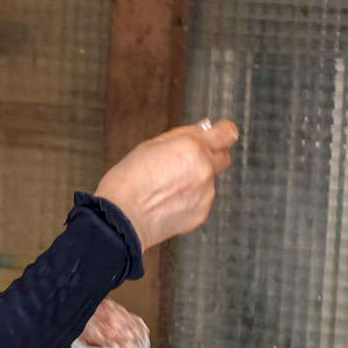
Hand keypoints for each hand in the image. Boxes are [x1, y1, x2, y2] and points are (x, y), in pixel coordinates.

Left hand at [77, 299, 149, 347]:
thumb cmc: (84, 318)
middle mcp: (122, 329)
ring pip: (140, 335)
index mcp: (112, 338)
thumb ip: (93, 347)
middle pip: (136, 347)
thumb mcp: (85, 338)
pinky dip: (142, 329)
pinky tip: (144, 333)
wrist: (85, 302)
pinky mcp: (124, 312)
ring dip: (143, 346)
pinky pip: (138, 321)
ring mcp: (125, 320)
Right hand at [95, 118, 236, 250]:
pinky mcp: (201, 212)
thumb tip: (203, 129)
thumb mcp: (151, 146)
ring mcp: (205, 193)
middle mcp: (204, 168)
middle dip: (211, 156)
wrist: (121, 218)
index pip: (226, 133)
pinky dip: (189, 199)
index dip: (223, 132)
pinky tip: (167, 202)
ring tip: (166, 187)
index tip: (220, 134)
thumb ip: (181, 137)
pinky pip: (201, 200)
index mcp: (192, 146)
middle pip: (223, 157)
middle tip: (188, 162)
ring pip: (208, 180)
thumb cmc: (128, 180)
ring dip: (195, 180)